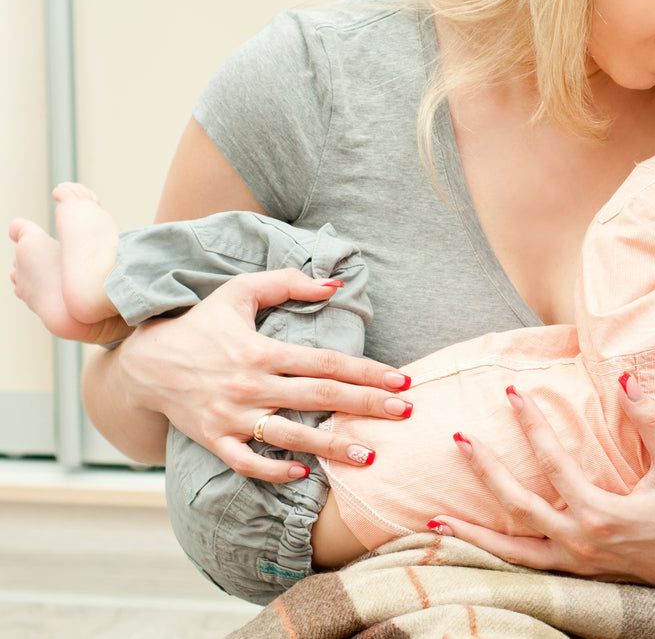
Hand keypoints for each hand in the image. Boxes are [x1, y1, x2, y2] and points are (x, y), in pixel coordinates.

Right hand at [116, 269, 412, 481]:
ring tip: (370, 455)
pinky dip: (275, 471)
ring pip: (290, 435)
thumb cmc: (203, 323)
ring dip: (331, 446)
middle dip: (366, 405)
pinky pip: (247, 462)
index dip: (366, 370)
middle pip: (319, 397)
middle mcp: (250, 385)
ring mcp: (230, 417)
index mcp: (261, 349)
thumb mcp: (241, 291)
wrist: (147, 363)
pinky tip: (306, 474)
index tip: (401, 379)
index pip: (325, 362)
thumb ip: (288, 283)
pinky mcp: (213, 440)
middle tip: (406, 411)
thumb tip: (335, 284)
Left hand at [428, 376, 654, 591]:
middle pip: (517, 507)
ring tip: (433, 519)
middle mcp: (580, 542)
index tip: (511, 395)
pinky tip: (465, 543)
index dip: (532, 426)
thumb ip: (651, 420)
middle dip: (486, 472)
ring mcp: (574, 563)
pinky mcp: (573, 572)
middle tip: (460, 439)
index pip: (554, 463)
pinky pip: (522, 566)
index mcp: (602, 514)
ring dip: (472, 534)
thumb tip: (624, 376)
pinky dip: (491, 555)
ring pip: (511, 550)